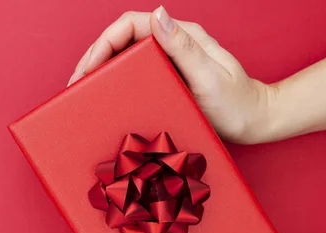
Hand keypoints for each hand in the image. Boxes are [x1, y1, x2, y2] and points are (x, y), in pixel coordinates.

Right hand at [67, 6, 276, 143]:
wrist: (252, 121)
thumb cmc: (235, 103)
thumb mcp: (210, 76)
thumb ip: (184, 47)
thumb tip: (157, 15)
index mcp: (181, 36)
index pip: (131, 25)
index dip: (103, 43)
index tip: (88, 68)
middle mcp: (171, 44)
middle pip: (122, 39)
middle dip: (94, 57)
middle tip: (75, 84)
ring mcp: (167, 61)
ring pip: (124, 55)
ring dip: (99, 69)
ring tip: (82, 91)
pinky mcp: (165, 78)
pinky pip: (132, 72)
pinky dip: (112, 81)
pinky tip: (103, 96)